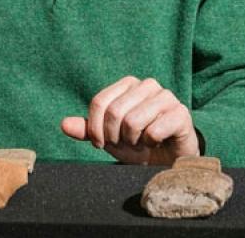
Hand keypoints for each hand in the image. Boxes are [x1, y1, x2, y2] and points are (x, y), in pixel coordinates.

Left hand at [61, 76, 199, 164]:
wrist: (167, 160)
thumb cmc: (137, 145)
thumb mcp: (108, 138)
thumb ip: (87, 130)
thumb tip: (64, 124)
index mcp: (128, 84)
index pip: (99, 102)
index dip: (95, 129)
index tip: (100, 143)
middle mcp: (147, 85)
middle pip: (115, 112)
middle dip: (115, 137)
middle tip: (126, 143)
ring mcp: (166, 97)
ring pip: (133, 121)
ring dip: (133, 141)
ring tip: (141, 142)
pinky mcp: (180, 113)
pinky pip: (154, 130)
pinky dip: (151, 143)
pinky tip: (157, 142)